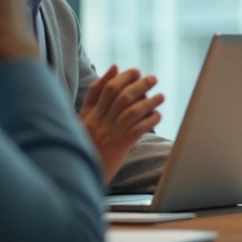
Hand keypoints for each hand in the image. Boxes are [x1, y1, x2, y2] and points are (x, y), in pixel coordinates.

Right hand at [79, 65, 164, 183]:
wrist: (80, 174)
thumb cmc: (87, 144)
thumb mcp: (84, 118)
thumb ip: (96, 94)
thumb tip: (114, 67)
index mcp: (89, 114)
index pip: (103, 89)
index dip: (121, 77)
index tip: (135, 71)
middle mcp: (98, 121)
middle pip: (119, 96)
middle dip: (138, 84)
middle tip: (153, 79)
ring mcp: (109, 134)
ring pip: (130, 111)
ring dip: (148, 101)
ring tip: (161, 96)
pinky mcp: (119, 146)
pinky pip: (136, 130)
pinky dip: (149, 121)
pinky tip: (158, 116)